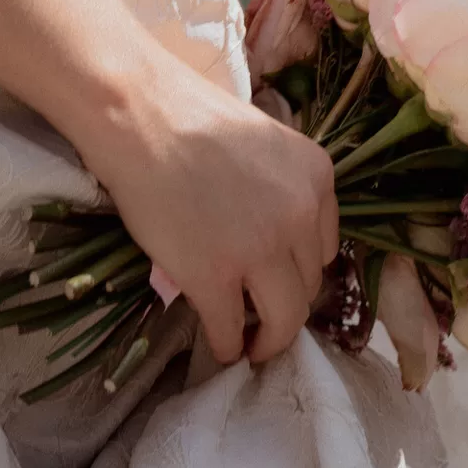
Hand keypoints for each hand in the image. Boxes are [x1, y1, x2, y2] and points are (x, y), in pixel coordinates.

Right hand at [70, 58, 340, 366]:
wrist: (142, 117)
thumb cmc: (191, 119)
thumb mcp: (266, 145)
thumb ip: (280, 189)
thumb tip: (270, 236)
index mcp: (318, 178)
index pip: (324, 245)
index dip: (301, 268)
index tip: (282, 280)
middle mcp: (301, 215)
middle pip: (309, 283)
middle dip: (289, 305)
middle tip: (268, 319)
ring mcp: (261, 250)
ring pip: (284, 317)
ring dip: (269, 338)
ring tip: (252, 346)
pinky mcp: (214, 277)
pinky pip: (230, 330)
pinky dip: (228, 347)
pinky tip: (222, 349)